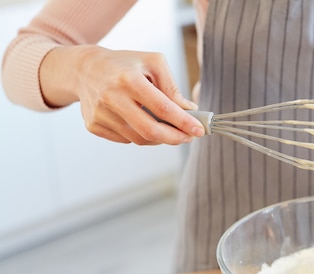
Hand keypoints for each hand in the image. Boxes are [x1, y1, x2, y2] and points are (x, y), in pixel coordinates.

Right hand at [40, 45, 204, 144]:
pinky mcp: (93, 125)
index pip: (163, 108)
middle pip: (150, 130)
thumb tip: (189, 111)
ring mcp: (100, 114)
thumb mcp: (152, 63)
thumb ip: (172, 87)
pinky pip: (126, 140)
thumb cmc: (125, 64)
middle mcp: (111, 97)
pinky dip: (142, 137)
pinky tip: (146, 125)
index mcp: (128, 79)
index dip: (184, 122)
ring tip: (171, 130)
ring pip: (139, 139)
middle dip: (175, 138)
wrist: (84, 68)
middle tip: (189, 137)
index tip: (199, 130)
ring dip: (160, 139)